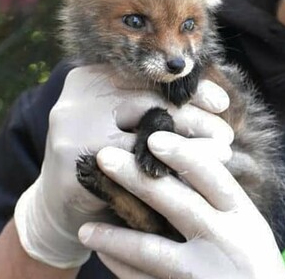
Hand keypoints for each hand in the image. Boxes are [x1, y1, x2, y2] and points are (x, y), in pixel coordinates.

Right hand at [14, 65, 231, 268]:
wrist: (58, 207)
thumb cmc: (105, 159)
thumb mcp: (126, 125)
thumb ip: (157, 106)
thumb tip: (219, 101)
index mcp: (92, 77)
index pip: (149, 76)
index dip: (190, 89)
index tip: (222, 104)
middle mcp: (79, 96)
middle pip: (151, 102)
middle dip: (195, 120)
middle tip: (226, 137)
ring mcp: (72, 128)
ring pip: (146, 136)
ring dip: (190, 148)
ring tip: (221, 156)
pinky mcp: (74, 163)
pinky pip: (134, 170)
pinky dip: (168, 175)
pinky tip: (191, 181)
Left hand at [77, 132, 284, 278]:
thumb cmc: (256, 265)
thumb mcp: (250, 230)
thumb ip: (222, 204)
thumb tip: (180, 165)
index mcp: (244, 218)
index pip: (213, 178)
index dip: (183, 155)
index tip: (153, 137)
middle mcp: (227, 241)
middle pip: (177, 203)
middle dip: (137, 179)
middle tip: (104, 157)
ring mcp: (206, 272)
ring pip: (152, 250)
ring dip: (114, 237)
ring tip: (86, 229)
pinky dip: (123, 267)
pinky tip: (105, 255)